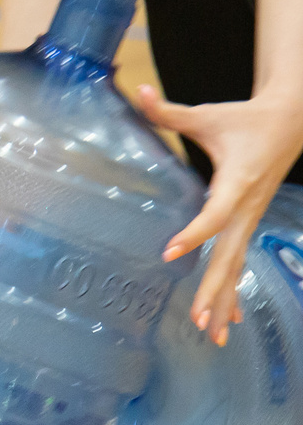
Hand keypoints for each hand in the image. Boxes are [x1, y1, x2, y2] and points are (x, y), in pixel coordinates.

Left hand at [134, 84, 302, 342]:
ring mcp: (251, 218)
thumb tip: (138, 91)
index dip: (194, 233)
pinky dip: (234, 291)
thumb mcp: (206, 115)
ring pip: (238, 266)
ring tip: (210, 334)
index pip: (214, 215)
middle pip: (230, 255)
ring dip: (225, 300)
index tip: (170, 251)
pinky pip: (241, 262)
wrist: (288, 122)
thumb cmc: (243, 119)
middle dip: (214, 289)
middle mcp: (247, 207)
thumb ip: (167, 111)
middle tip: (196, 321)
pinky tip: (229, 322)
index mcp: (237, 182)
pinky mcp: (250, 222)